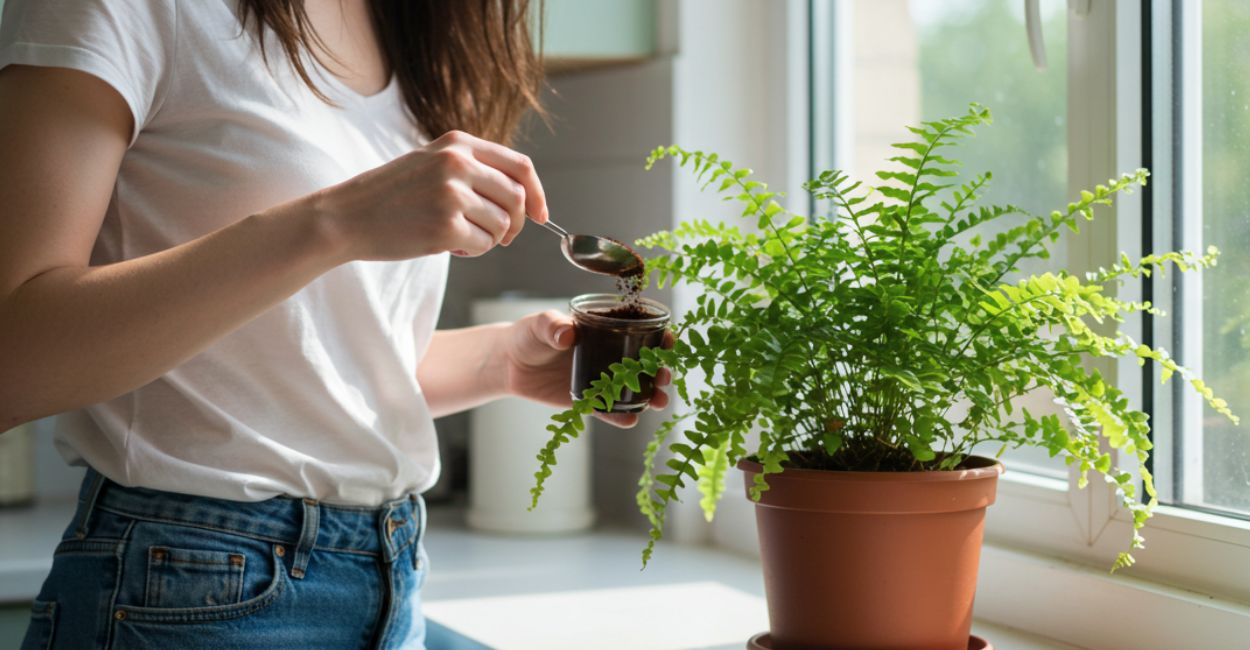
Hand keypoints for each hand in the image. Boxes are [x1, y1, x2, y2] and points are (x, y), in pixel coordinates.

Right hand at [316, 130, 547, 260]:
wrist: (345, 217)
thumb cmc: (389, 196)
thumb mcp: (430, 163)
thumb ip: (472, 169)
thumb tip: (523, 196)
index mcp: (458, 144)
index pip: (520, 165)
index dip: (536, 193)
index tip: (538, 214)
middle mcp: (457, 163)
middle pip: (516, 197)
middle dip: (515, 224)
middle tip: (500, 236)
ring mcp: (452, 194)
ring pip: (501, 225)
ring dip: (488, 239)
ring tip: (458, 237)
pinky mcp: (445, 226)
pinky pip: (483, 245)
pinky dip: (472, 251)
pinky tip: (446, 245)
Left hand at [502, 310, 673, 428]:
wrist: (510, 364)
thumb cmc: (528, 336)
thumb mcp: (540, 325)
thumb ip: (554, 326)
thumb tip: (567, 334)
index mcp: (605, 330)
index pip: (640, 330)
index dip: (659, 336)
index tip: (669, 342)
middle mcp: (610, 355)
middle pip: (644, 363)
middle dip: (660, 370)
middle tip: (664, 376)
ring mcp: (602, 380)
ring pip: (634, 389)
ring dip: (650, 395)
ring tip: (658, 401)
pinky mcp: (590, 401)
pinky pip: (610, 411)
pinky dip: (621, 416)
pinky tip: (631, 420)